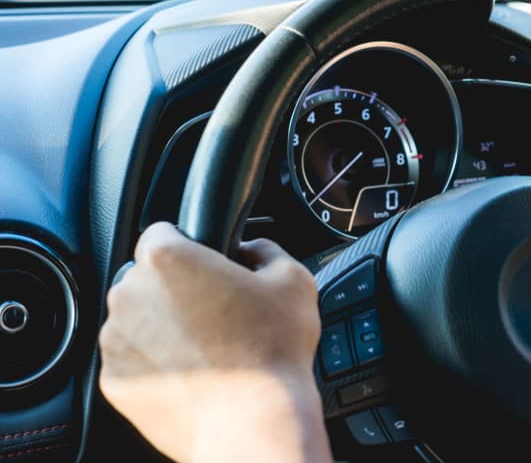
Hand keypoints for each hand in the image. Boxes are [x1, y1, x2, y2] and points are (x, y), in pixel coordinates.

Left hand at [99, 223, 331, 462]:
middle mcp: (130, 295)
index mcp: (167, 259)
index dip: (190, 244)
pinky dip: (155, 363)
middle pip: (146, 276)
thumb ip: (266, 249)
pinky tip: (193, 373)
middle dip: (177, 287)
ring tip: (208, 346)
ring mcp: (116, 341)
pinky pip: (133, 360)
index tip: (208, 264)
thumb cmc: (271, 352)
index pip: (162, 232)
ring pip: (136, 319)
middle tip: (217, 310)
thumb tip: (253, 249)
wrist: (252, 422)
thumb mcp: (292, 280)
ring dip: (162, 325)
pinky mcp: (114, 382)